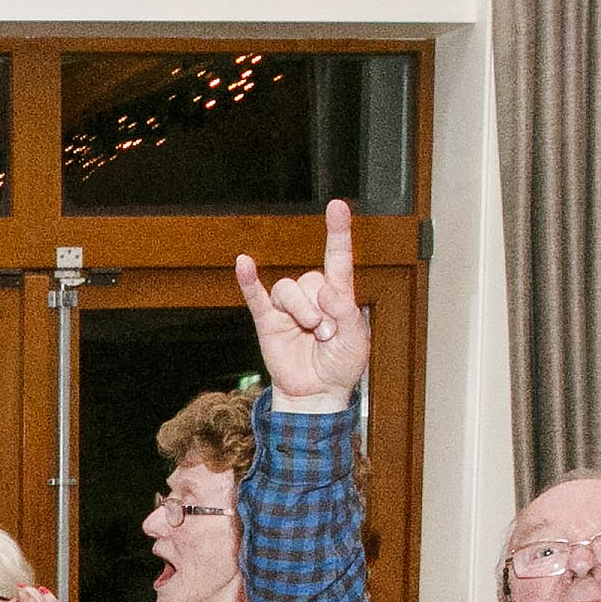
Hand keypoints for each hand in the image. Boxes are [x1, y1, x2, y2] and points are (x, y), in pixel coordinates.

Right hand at [234, 200, 371, 408]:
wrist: (316, 394)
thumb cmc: (340, 366)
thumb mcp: (357, 341)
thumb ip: (347, 314)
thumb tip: (328, 290)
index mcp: (337, 295)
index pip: (338, 258)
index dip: (337, 232)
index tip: (336, 206)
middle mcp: (312, 296)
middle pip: (309, 279)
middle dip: (320, 306)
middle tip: (327, 333)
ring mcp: (288, 309)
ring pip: (287, 289)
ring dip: (301, 308)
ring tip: (312, 331)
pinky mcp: (268, 322)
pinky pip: (256, 296)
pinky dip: (248, 280)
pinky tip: (243, 263)